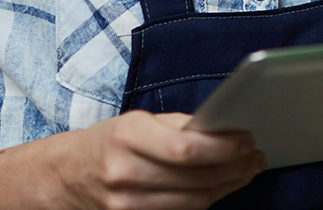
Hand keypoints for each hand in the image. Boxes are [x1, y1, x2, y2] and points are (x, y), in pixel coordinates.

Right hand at [59, 110, 265, 209]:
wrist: (65, 176)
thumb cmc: (108, 142)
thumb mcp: (138, 121)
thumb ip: (179, 125)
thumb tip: (224, 128)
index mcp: (128, 136)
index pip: (187, 148)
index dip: (224, 147)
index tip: (248, 140)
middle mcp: (125, 172)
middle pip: (196, 179)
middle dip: (235, 168)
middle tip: (257, 157)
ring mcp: (127, 204)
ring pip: (194, 201)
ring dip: (228, 186)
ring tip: (247, 171)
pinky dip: (207, 200)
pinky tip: (222, 186)